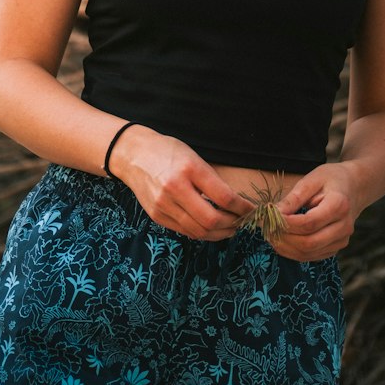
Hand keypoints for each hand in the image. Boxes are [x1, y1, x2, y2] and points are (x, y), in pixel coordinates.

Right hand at [109, 126, 248, 240]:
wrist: (133, 155)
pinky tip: (210, 228)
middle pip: (211, 220)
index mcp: (189, 169)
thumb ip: (211, 180)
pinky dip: (201, 232)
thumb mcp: (194, 157)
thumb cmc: (167, 151)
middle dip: (232, 224)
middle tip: (242, 222)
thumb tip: (234, 203)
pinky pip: (185, 231)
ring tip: (229, 228)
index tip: (251, 209)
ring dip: (218, 233)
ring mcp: (163, 205)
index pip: (224, 197)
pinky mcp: (157, 216)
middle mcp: (175, 189)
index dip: (242, 207)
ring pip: (198, 231)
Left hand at [272, 163, 358, 261]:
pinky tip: (281, 241)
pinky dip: (293, 252)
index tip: (268, 216)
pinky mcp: (336, 247)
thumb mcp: (312, 179)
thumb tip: (274, 213)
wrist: (354, 187)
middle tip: (264, 228)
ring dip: (285, 248)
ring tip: (269, 235)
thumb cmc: (331, 179)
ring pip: (309, 253)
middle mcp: (344, 227)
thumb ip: (294, 197)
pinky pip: (312, 256)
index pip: (309, 223)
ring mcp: (342, 240)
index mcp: (339, 205)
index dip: (286, 223)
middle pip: (309, 243)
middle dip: (283, 238)